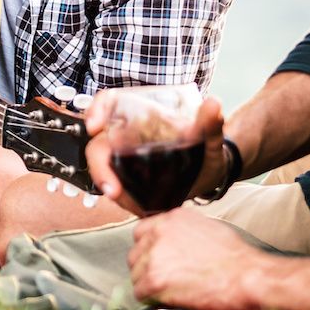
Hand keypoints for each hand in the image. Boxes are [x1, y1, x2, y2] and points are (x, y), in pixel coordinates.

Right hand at [85, 88, 226, 215]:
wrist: (210, 176)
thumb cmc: (206, 151)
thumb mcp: (211, 138)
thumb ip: (211, 123)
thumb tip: (213, 105)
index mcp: (142, 116)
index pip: (110, 102)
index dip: (96, 109)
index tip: (95, 126)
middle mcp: (128, 135)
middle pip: (99, 143)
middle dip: (100, 167)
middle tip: (114, 190)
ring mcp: (125, 158)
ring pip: (104, 168)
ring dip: (111, 187)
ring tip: (133, 204)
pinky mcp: (128, 178)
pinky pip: (116, 185)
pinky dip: (124, 199)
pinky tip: (139, 207)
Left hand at [129, 207, 261, 309]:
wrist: (247, 279)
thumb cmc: (237, 260)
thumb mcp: (208, 230)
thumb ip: (183, 232)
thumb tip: (174, 243)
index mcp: (171, 219)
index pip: (141, 232)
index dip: (149, 249)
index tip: (157, 261)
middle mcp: (158, 234)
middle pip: (136, 254)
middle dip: (147, 268)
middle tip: (165, 280)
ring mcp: (154, 257)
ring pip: (136, 274)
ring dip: (149, 285)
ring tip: (172, 292)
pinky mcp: (154, 280)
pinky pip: (140, 293)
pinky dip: (152, 300)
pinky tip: (169, 301)